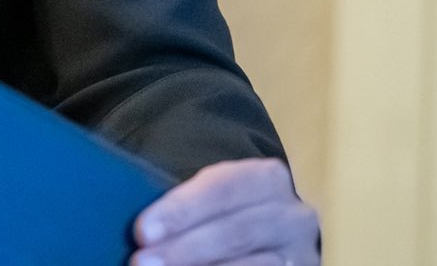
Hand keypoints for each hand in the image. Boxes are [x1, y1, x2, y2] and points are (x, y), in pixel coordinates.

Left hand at [130, 158, 318, 265]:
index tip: (141, 231)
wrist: (275, 232)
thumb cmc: (226, 211)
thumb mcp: (215, 195)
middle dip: (186, 250)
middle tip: (142, 263)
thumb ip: (185, 204)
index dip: (181, 211)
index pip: (221, 189)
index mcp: (267, 179)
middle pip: (236, 232)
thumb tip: (136, 226)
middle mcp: (292, 217)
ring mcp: (300, 256)